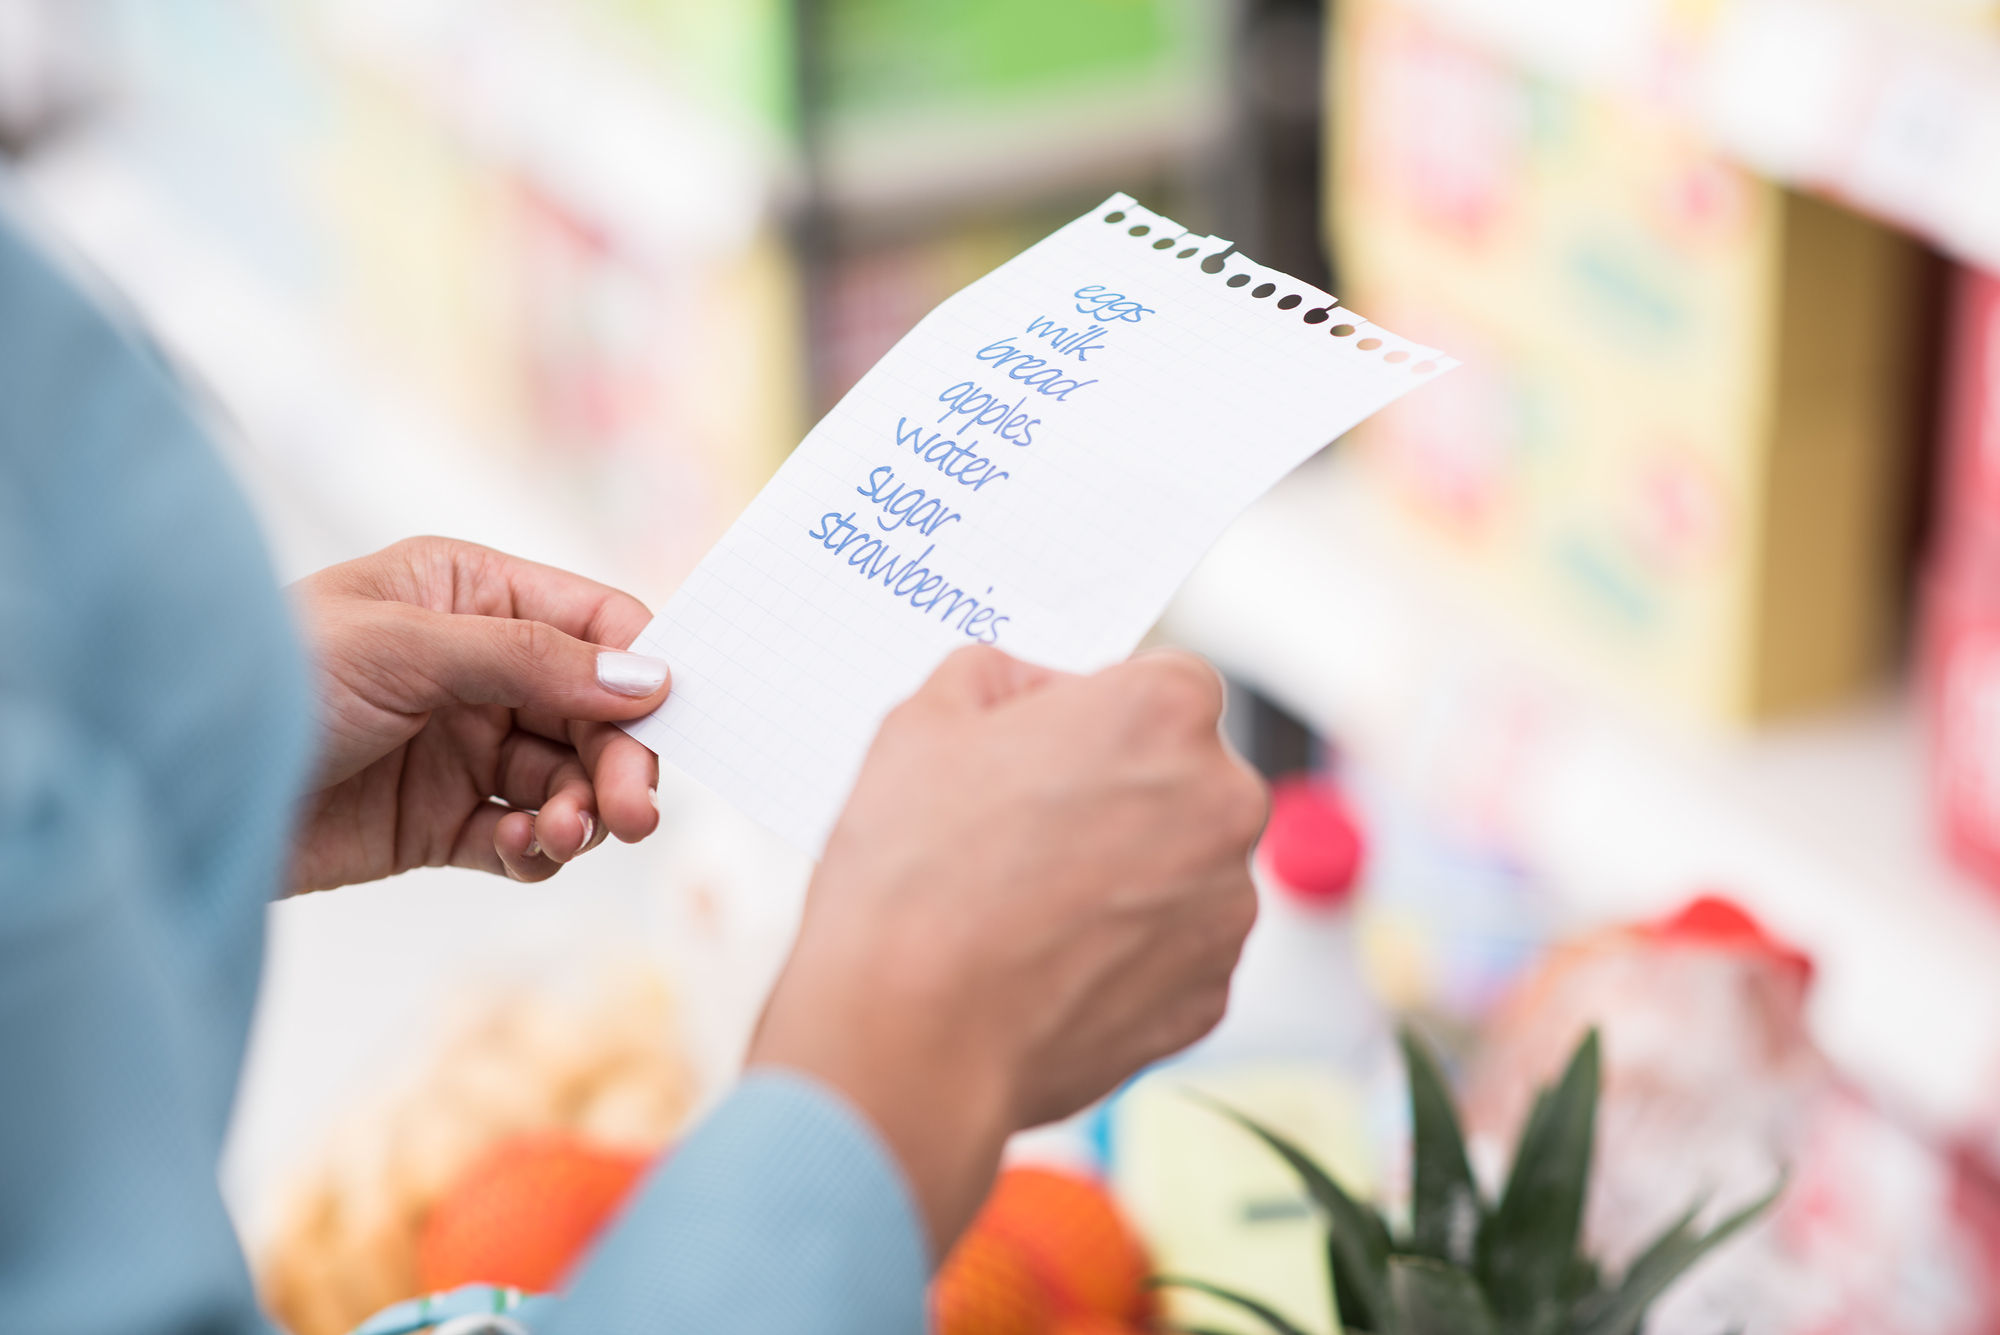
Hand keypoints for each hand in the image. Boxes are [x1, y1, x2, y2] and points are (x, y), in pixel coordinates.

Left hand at [286, 538, 669, 891]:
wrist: (168, 786)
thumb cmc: (269, 677)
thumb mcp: (406, 649)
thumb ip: (532, 661)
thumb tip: (648, 679)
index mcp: (470, 594)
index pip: (595, 623)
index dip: (641, 671)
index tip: (669, 725)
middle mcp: (477, 667)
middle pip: (595, 713)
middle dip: (618, 760)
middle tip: (630, 812)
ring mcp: (461, 748)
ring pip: (568, 781)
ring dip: (581, 811)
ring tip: (563, 834)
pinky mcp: (439, 824)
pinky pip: (523, 838)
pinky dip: (538, 848)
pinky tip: (518, 849)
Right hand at [748, 645, 1265, 1253]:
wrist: (908, 1041)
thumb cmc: (911, 882)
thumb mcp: (920, 725)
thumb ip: (993, 677)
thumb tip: (1024, 686)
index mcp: (1165, 712)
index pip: (1160, 684)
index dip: (1095, 714)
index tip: (1045, 752)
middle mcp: (1223, 802)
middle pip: (1183, 776)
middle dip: (1120, 795)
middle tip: (1025, 833)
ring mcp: (1226, 907)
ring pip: (1183, 867)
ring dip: (1126, 876)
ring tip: (1024, 909)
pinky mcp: (1211, 995)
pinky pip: (1174, 951)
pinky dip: (1126, 954)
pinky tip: (1047, 964)